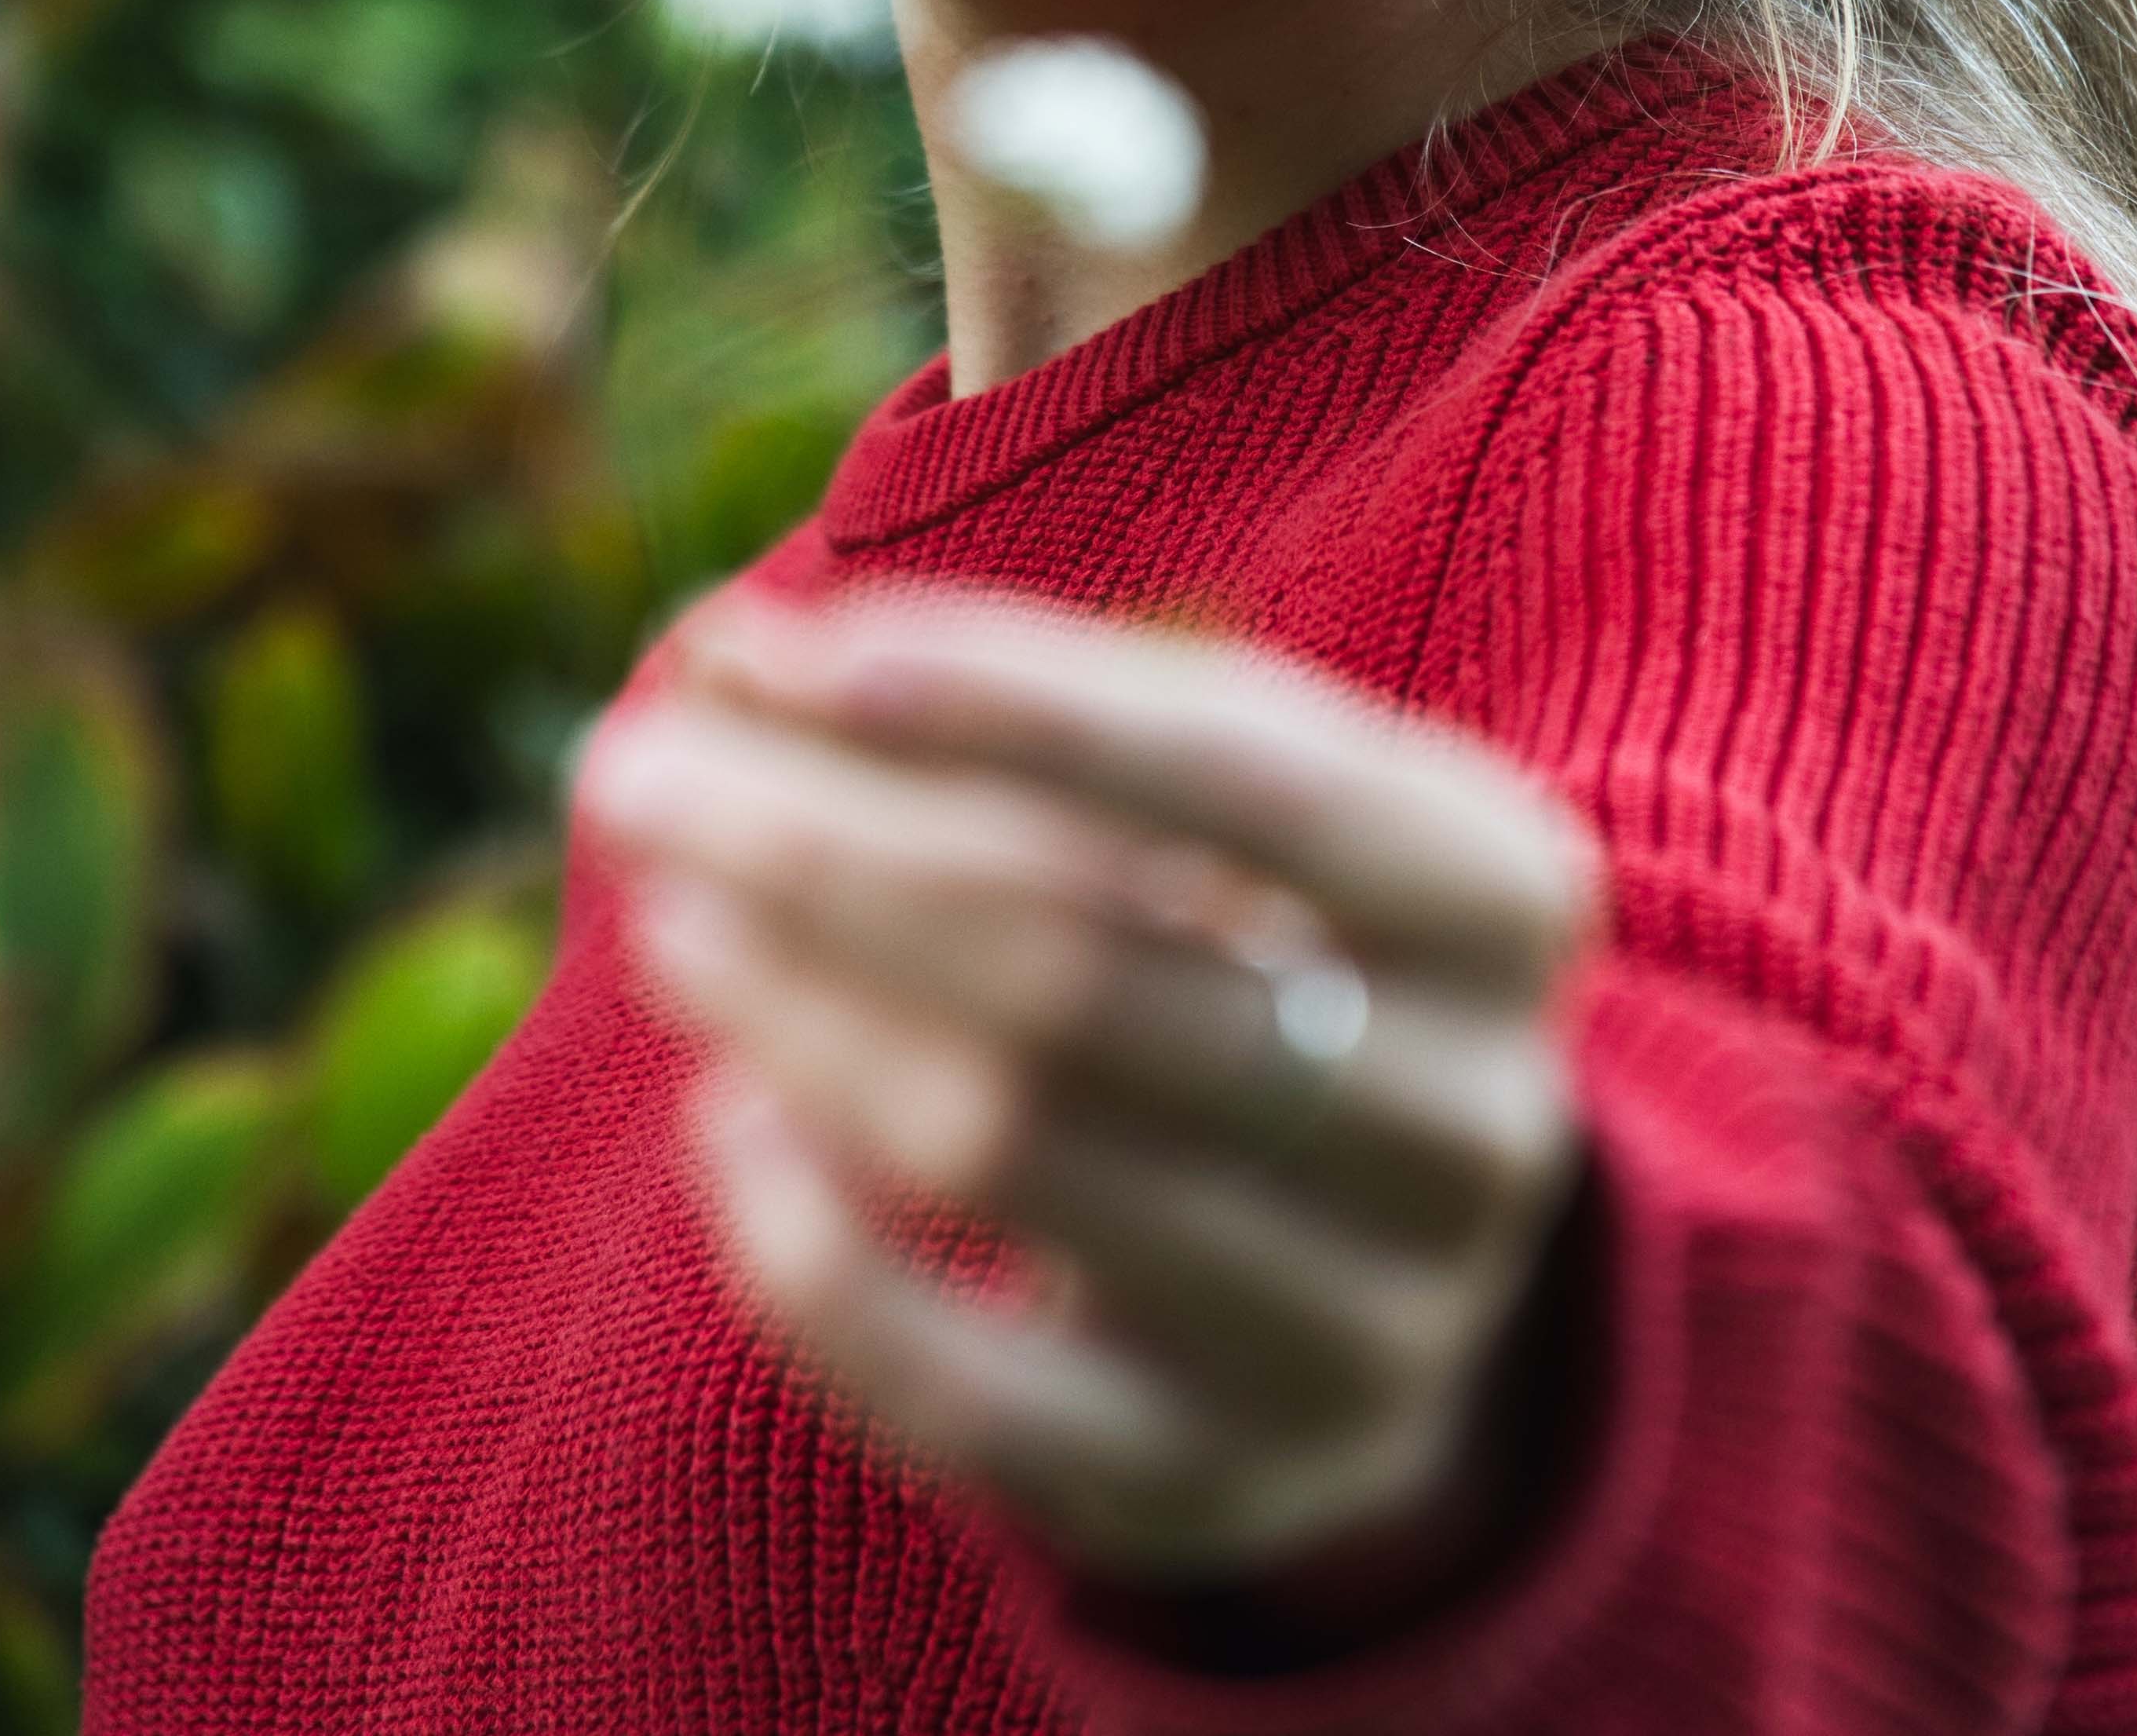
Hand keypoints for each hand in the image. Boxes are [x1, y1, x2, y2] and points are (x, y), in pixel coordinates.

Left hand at [582, 589, 1603, 1589]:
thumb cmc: (1262, 947)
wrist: (1382, 1262)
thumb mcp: (1213, 811)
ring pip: (1018, 1150)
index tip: (788, 650)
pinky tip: (727, 1117)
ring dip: (802, 1014)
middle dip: (828, 853)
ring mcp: (1357, 1332)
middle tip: (636, 775)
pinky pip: (971, 1397)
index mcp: (1500, 896)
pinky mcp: (1213, 1487)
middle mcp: (1466, 1121)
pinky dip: (815, 1257)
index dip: (1012, 700)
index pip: (1244, 768)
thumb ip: (1007, 714)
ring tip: (668, 916)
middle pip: (1092, 962)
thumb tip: (725, 658)